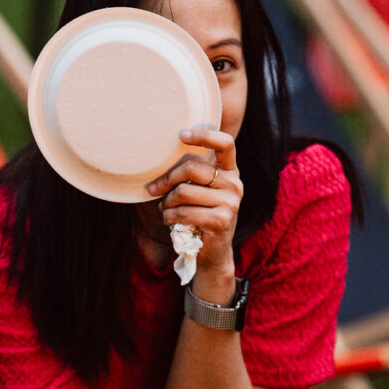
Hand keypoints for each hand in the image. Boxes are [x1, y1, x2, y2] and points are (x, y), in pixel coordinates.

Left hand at [146, 128, 242, 281]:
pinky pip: (183, 212)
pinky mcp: (221, 221)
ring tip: (165, 209)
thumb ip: (190, 175)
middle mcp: (234, 184)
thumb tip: (159, 159)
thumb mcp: (200, 192)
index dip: (204, 135)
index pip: (225, 144)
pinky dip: (169, 216)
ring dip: (166, 202)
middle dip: (167, 179)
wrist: (213, 253)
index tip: (182, 136)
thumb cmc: (199, 217)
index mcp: (230, 172)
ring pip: (183, 191)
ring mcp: (230, 203)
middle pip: (192, 168)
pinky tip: (169, 221)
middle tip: (154, 189)